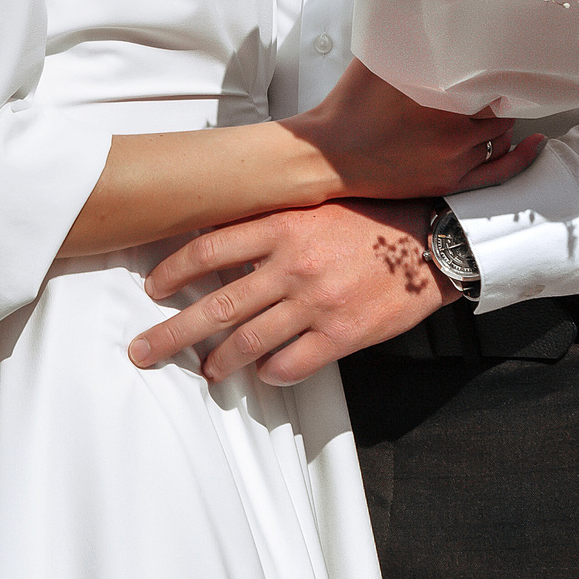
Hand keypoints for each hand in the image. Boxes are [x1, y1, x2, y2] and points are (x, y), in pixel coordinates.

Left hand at [126, 198, 454, 385]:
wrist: (435, 241)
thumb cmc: (373, 219)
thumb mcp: (315, 203)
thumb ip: (270, 222)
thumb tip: (220, 239)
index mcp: (282, 225)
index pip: (207, 251)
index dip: (172, 272)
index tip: (152, 289)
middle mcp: (292, 265)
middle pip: (216, 306)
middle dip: (172, 333)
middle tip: (144, 350)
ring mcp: (317, 303)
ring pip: (249, 343)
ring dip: (219, 362)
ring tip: (206, 372)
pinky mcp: (343, 334)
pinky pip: (291, 365)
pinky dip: (270, 373)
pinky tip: (263, 374)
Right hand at [282, 57, 544, 200]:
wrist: (327, 155)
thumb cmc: (347, 106)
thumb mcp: (375, 61)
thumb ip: (403, 39)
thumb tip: (418, 7)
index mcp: (439, 101)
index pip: (490, 83)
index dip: (501, 69)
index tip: (508, 56)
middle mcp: (454, 133)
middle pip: (499, 109)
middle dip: (504, 95)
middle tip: (509, 77)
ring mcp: (454, 161)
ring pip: (499, 137)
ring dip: (506, 120)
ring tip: (507, 101)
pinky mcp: (448, 182)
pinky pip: (497, 172)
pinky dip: (520, 157)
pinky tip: (534, 144)